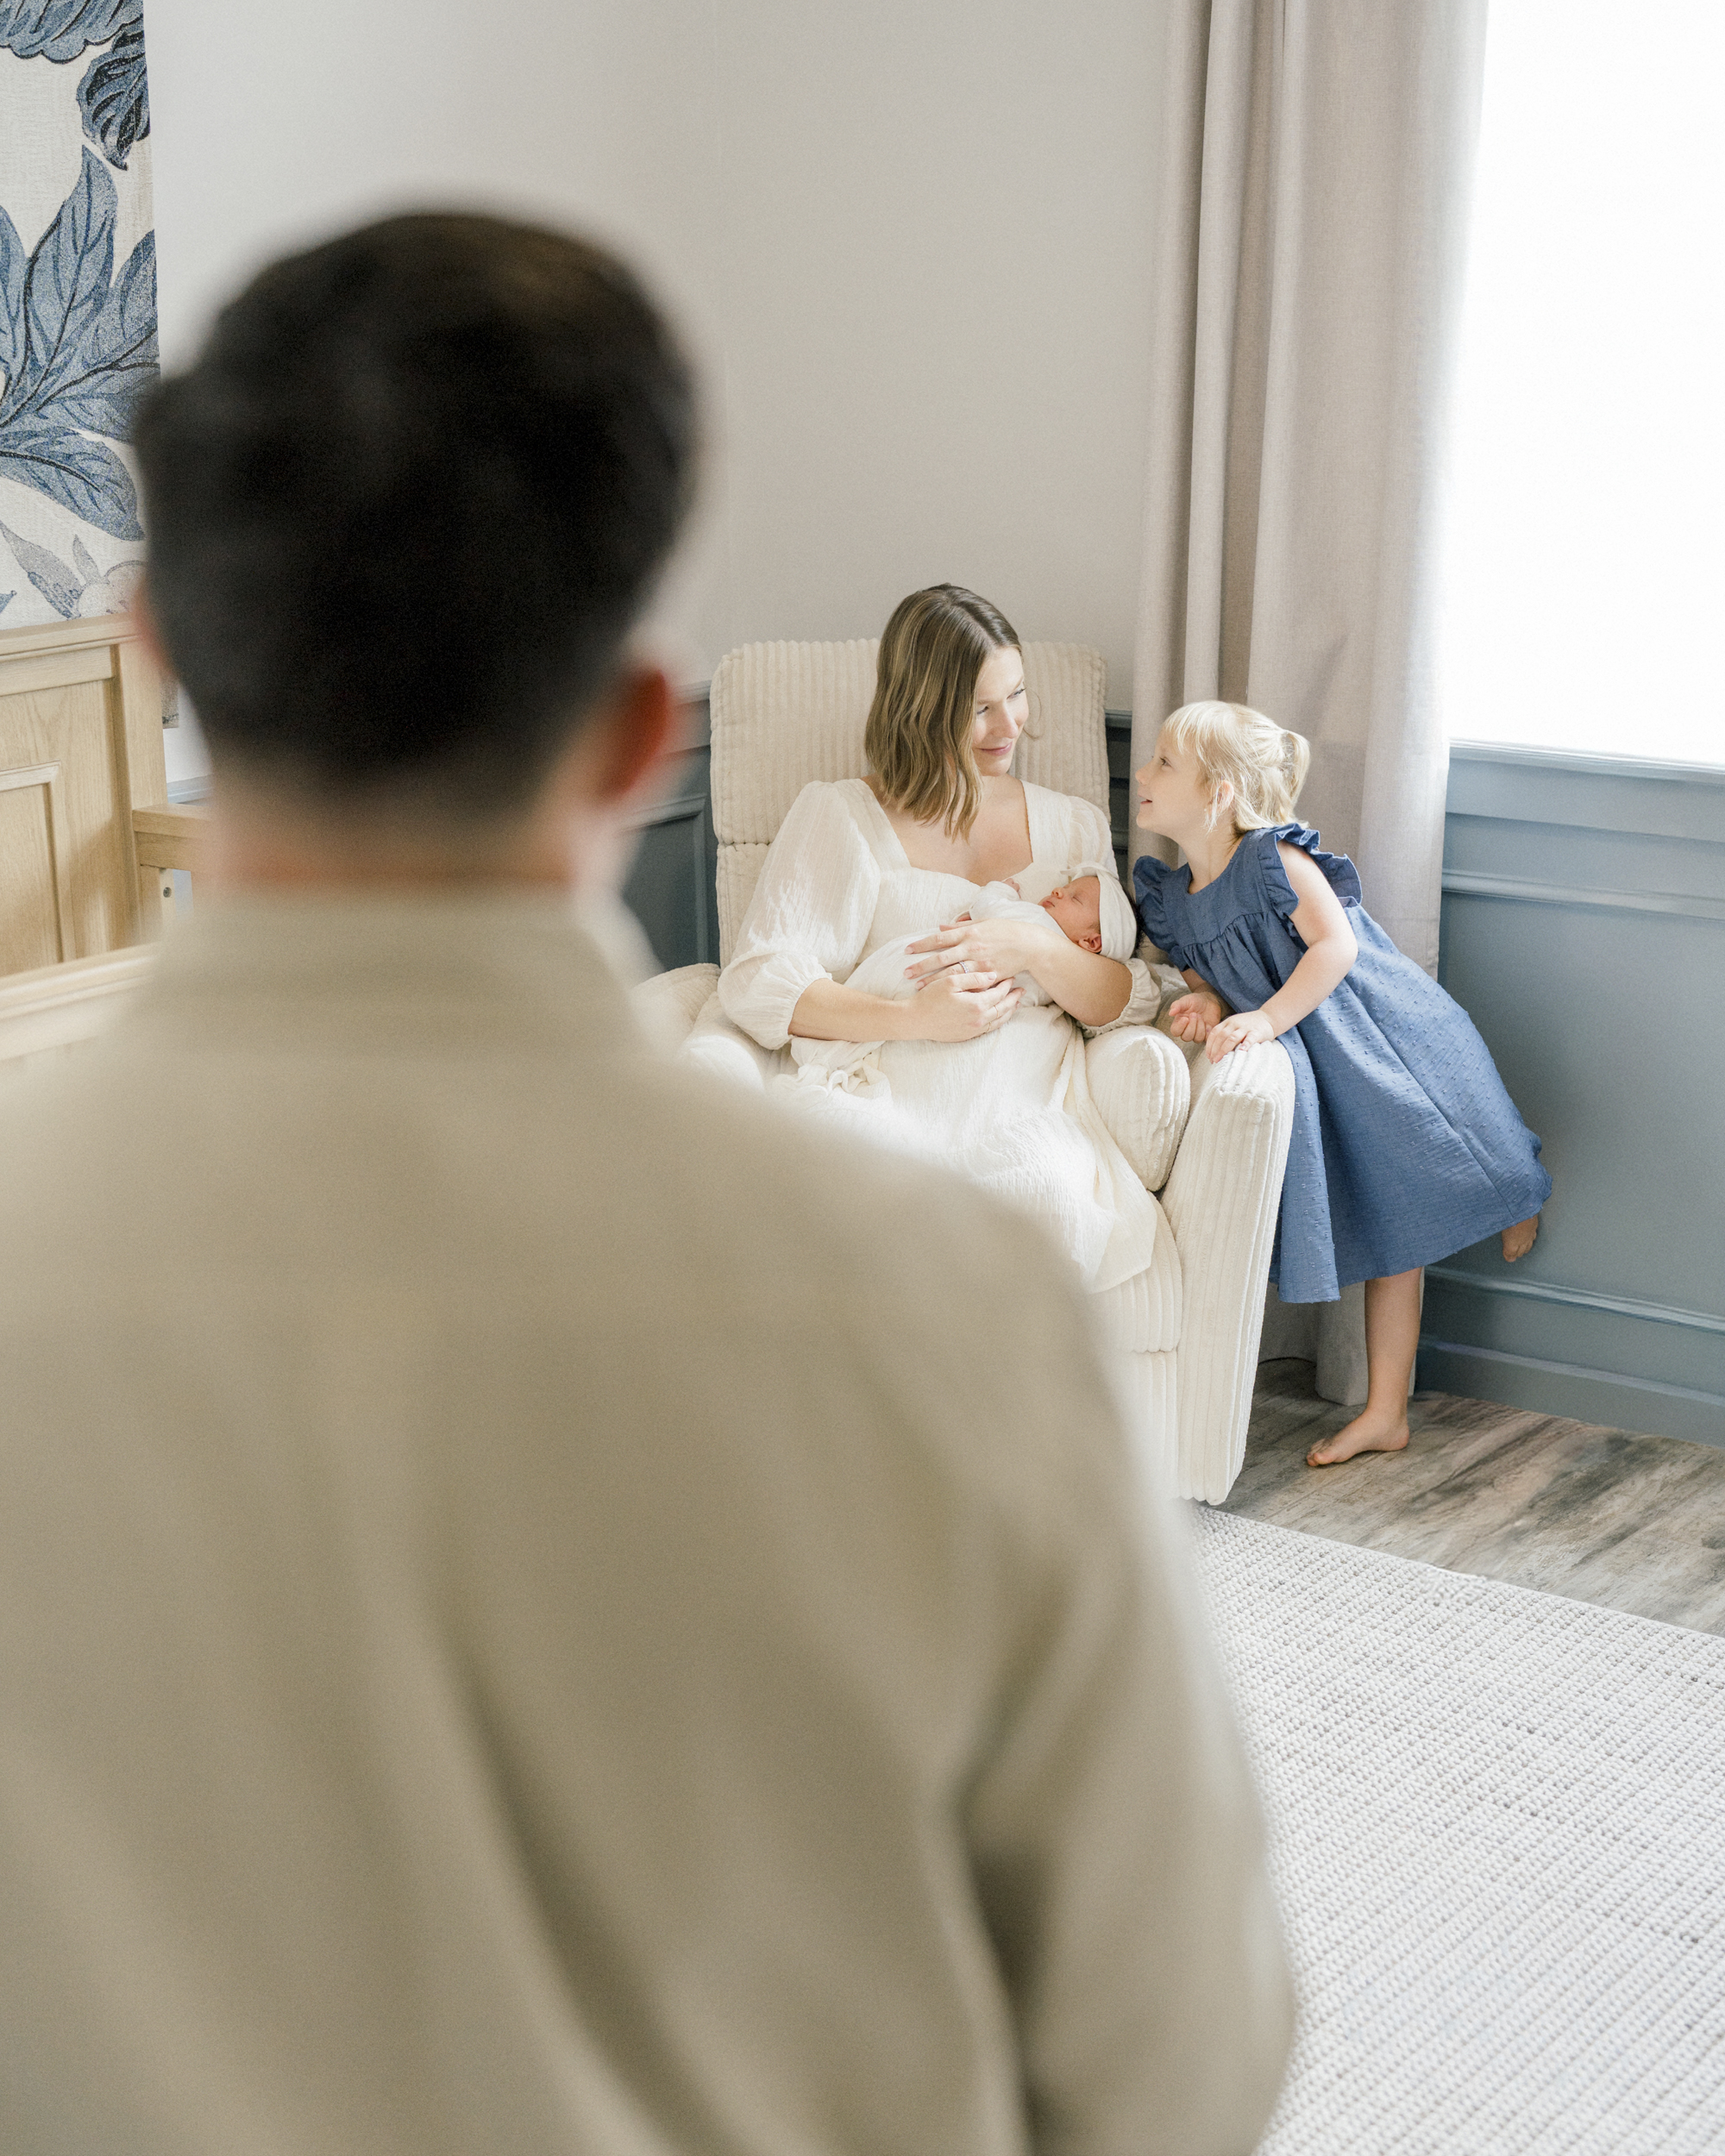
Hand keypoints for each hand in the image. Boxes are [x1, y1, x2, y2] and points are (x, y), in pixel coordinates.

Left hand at [904, 917, 1034, 982]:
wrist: (1029, 945)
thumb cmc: (1005, 931)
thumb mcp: (983, 923)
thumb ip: (960, 927)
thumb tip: (940, 928)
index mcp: (969, 933)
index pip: (939, 939)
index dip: (921, 944)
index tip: (907, 950)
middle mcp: (972, 948)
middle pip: (941, 958)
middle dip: (922, 966)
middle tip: (905, 973)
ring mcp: (980, 964)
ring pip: (952, 974)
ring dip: (933, 980)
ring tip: (918, 986)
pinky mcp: (988, 976)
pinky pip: (969, 984)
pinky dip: (955, 990)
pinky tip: (944, 995)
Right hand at [904, 966, 1022, 1042]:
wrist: (915, 1020)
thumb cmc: (930, 998)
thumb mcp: (951, 981)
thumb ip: (973, 978)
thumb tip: (992, 976)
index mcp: (977, 1004)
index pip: (999, 993)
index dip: (1006, 984)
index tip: (1011, 977)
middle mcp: (979, 1019)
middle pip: (1003, 1008)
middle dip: (1013, 998)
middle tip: (1021, 990)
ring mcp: (974, 1029)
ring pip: (998, 1020)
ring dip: (1008, 1011)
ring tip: (1015, 1004)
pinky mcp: (967, 1036)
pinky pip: (989, 1029)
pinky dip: (998, 1021)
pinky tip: (999, 1016)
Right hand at [1166, 990, 1224, 1041]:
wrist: (1208, 1001)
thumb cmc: (1194, 1001)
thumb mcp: (1185, 1001)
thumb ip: (1177, 1005)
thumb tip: (1170, 1013)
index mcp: (1178, 1023)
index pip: (1175, 1032)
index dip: (1180, 1027)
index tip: (1185, 1018)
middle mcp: (1186, 1031)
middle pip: (1186, 1037)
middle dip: (1192, 1026)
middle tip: (1195, 1014)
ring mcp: (1197, 1034)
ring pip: (1197, 1039)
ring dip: (1200, 1027)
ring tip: (1201, 1016)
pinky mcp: (1206, 1035)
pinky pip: (1207, 1038)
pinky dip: (1208, 1030)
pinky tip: (1208, 1022)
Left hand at [1205, 1008, 1276, 1062]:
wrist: (1269, 1018)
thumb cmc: (1249, 1025)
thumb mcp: (1235, 1026)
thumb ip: (1226, 1034)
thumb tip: (1214, 1051)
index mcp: (1228, 1022)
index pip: (1215, 1032)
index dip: (1209, 1045)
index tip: (1208, 1056)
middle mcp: (1235, 1023)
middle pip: (1221, 1036)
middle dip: (1215, 1049)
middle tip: (1212, 1061)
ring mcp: (1246, 1027)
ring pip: (1232, 1038)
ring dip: (1224, 1049)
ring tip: (1219, 1059)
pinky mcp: (1257, 1032)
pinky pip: (1250, 1039)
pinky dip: (1245, 1045)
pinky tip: (1241, 1052)